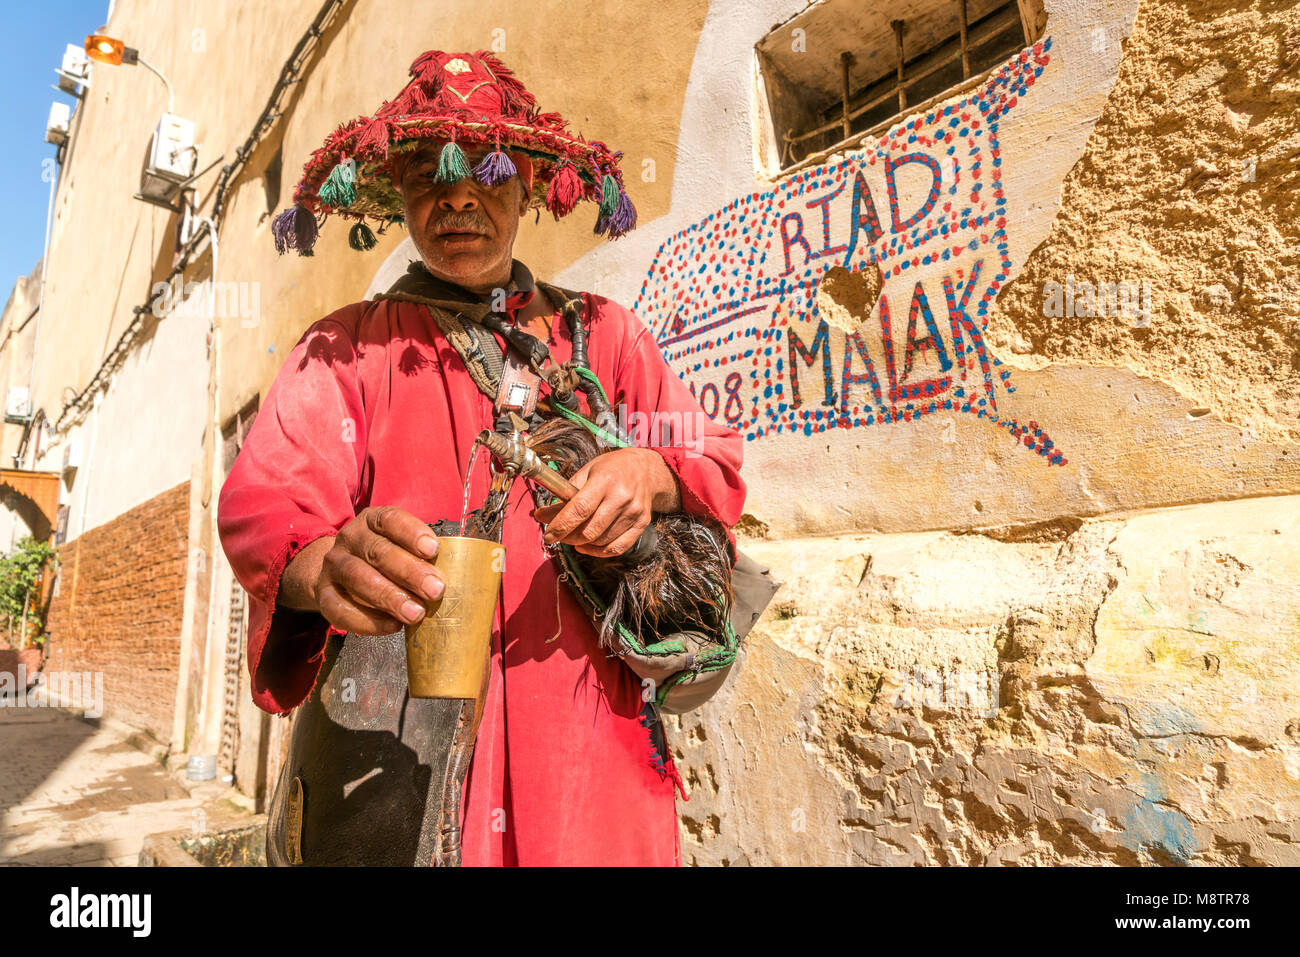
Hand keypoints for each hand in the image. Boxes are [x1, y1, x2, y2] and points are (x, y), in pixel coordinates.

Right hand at [281, 506, 443, 634]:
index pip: (389, 519)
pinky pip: (340, 608)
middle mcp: (350, 539)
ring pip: (358, 577)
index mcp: (371, 521)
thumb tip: (457, 578)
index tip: (433, 549)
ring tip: (416, 613)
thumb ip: (421, 557)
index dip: (411, 533)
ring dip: (389, 597)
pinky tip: (391, 626)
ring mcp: (334, 566)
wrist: (337, 574)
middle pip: (378, 552)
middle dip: (409, 572)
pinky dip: (367, 620)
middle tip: (435, 590)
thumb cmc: (383, 560)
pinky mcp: (324, 594)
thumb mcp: (399, 547)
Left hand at [531, 447, 679, 557]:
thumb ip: (565, 495)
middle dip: (568, 538)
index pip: (580, 509)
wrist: (646, 470)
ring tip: (573, 536)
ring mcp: (634, 512)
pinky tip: (587, 546)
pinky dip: (598, 552)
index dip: (561, 526)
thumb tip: (542, 516)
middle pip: (590, 530)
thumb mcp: (586, 472)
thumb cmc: (611, 469)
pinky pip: (617, 548)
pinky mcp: (642, 524)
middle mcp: (622, 497)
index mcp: (605, 480)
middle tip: (559, 535)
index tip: (548, 535)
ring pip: (601, 541)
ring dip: (582, 544)